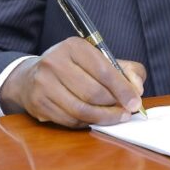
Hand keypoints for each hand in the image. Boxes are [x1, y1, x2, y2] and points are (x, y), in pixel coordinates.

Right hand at [0, 37, 145, 128]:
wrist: (32, 76)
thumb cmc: (74, 68)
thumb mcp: (99, 59)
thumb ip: (125, 70)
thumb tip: (137, 88)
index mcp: (74, 46)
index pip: (104, 71)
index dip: (123, 90)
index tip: (135, 102)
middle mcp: (55, 62)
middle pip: (93, 93)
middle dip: (114, 105)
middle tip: (125, 112)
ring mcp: (43, 83)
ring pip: (81, 110)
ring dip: (103, 118)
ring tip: (115, 117)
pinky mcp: (38, 103)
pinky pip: (69, 120)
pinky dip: (86, 123)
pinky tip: (94, 119)